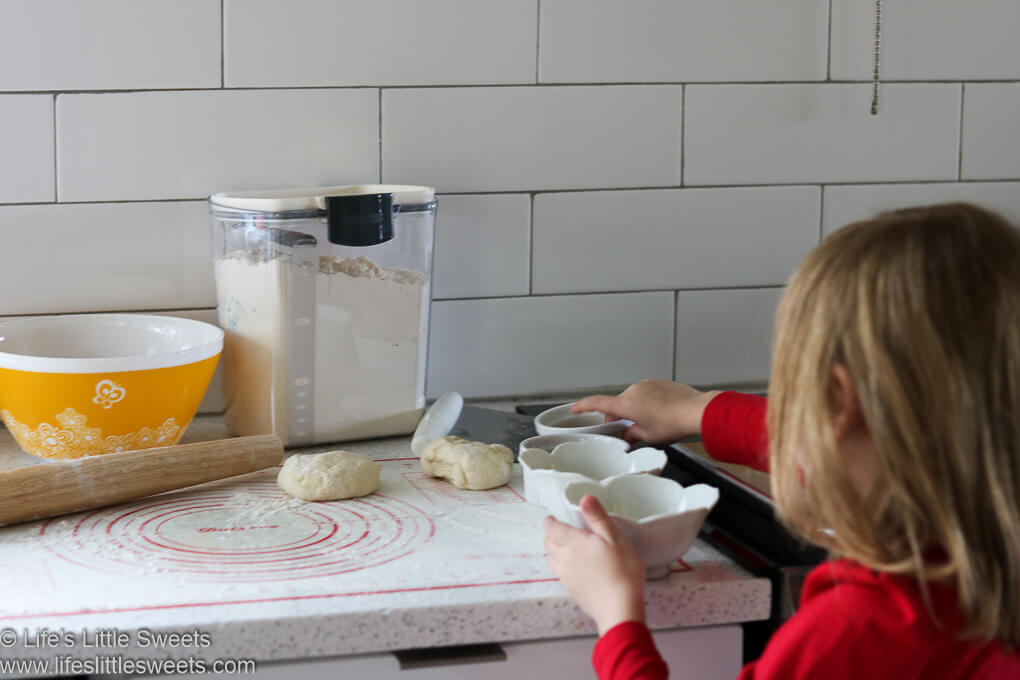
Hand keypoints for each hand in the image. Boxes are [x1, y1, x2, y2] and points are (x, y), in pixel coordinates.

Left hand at [543, 495, 646, 634]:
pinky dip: (561, 565)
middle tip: (560, 529)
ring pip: (551, 558)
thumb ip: (598, 518)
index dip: (550, 521)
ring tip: (565, 546)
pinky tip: (574, 567)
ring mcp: (567, 576)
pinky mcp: (572, 590)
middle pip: (548, 543)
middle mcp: (565, 558)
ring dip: (554, 550)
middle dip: (551, 534)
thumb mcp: (615, 538)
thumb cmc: (622, 571)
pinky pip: (559, 573)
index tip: (553, 518)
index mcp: (574, 542)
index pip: (551, 528)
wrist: (619, 609)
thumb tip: (585, 499)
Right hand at [573, 379, 720, 443]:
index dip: (584, 406)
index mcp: (627, 404)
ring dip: (634, 409)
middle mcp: (634, 390)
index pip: (598, 403)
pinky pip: (646, 393)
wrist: (696, 411)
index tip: (574, 409)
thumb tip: (627, 435)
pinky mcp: (659, 382)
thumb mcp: (648, 435)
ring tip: (650, 423)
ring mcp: (647, 384)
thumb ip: (632, 434)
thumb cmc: (674, 423)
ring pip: (632, 398)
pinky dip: (647, 402)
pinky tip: (659, 414)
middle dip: (619, 417)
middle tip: (628, 432)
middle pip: (617, 404)